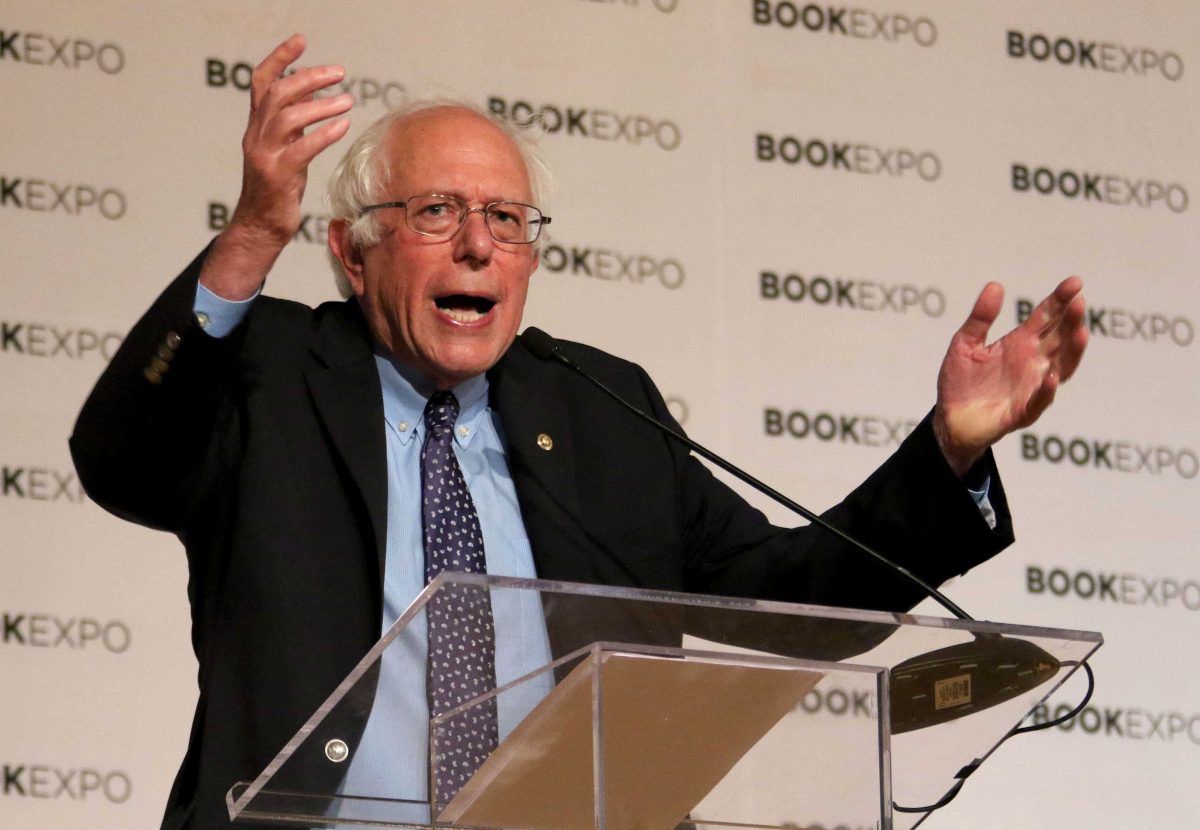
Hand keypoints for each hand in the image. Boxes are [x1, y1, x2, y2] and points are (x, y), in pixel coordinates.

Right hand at [201, 34, 352, 298]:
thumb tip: (318, 102)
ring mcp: (264, 156)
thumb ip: (294, 127)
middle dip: (309, 78)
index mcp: (257, 127)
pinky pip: (301, 149)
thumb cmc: (277, 190)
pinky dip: (323, 134)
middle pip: (278, 93)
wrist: (259, 227)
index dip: (280, 58)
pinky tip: (343, 126)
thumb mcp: (285, 150)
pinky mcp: (277, 177)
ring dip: (320, 104)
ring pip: (287, 117)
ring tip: (348, 100)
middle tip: (340, 74)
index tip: (302, 40)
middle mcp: (256, 136)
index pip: (262, 82)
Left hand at [933, 277, 1087, 475]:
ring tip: (1079, 332)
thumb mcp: (965, 344)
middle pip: (1060, 338)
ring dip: (1072, 351)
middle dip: (1071, 320)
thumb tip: (995, 285)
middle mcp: (1033, 362)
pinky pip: (1039, 401)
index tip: (1074, 282)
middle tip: (1078, 302)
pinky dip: (1046, 390)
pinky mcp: (1023, 411)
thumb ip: (980, 318)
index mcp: (1020, 343)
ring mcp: (1032, 386)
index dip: (1060, 300)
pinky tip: (1050, 377)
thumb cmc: (961, 380)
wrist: (951, 418)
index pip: (1047, 317)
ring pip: (1062, 367)